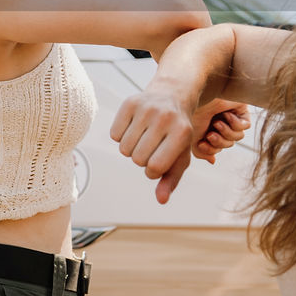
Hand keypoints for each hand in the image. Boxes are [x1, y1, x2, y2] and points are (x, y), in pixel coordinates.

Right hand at [111, 86, 195, 204]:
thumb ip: (171, 180)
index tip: (159, 163)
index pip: (154, 167)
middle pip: (137, 159)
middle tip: (152, 147)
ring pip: (124, 149)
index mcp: (181, 133)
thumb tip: (161, 200)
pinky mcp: (130, 103)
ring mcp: (146, 108)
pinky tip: (135, 128)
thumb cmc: (177, 133)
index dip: (153, 171)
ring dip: (131, 150)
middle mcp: (164, 118)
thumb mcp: (180, 156)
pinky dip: (121, 137)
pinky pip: (114, 135)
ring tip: (144, 138)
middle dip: (142, 160)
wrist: (172, 95)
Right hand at [192, 100, 252, 163]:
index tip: (202, 144)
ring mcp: (231, 117)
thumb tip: (212, 160)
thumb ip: (200, 151)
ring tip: (218, 123)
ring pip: (237, 137)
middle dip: (218, 142)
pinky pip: (245, 126)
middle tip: (211, 134)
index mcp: (208, 128)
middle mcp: (220, 123)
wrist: (203, 92)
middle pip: (227, 144)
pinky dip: (235, 123)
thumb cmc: (195, 110)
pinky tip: (226, 115)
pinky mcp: (241, 110)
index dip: (210, 149)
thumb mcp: (192, 136)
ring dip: (226, 132)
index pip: (215, 148)